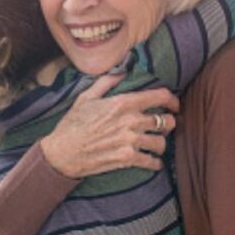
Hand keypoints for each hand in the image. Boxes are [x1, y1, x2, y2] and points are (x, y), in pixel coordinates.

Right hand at [40, 73, 178, 178]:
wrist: (61, 153)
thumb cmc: (72, 124)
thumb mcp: (86, 97)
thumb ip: (106, 82)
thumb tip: (123, 71)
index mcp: (123, 103)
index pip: (160, 97)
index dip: (172, 100)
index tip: (173, 105)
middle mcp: (130, 121)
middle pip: (165, 121)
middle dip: (168, 123)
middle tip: (164, 126)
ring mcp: (130, 141)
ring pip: (162, 143)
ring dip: (161, 144)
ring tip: (156, 144)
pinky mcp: (126, 159)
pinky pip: (152, 162)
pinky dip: (155, 163)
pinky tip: (153, 162)